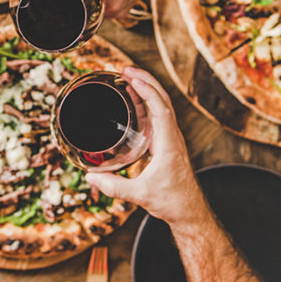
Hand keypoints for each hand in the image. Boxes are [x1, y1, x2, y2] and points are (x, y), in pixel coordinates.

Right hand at [85, 67, 207, 227]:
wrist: (190, 211)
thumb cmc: (172, 202)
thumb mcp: (140, 195)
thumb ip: (114, 187)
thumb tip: (90, 178)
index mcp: (169, 145)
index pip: (161, 109)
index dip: (148, 91)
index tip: (132, 78)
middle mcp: (173, 137)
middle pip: (163, 100)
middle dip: (146, 81)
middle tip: (125, 70)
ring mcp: (171, 139)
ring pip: (162, 106)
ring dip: (147, 89)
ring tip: (128, 77)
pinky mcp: (167, 143)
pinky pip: (159, 116)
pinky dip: (147, 103)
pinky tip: (134, 101)